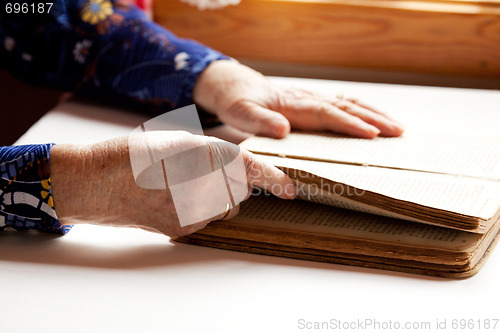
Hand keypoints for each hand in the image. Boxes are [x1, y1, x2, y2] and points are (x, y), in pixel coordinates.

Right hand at [49, 132, 296, 237]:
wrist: (96, 182)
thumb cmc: (130, 155)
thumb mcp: (175, 140)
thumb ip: (210, 152)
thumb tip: (237, 169)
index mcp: (197, 153)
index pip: (246, 166)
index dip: (273, 178)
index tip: (290, 188)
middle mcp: (197, 183)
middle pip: (239, 190)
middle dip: (235, 182)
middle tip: (207, 174)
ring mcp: (189, 209)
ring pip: (225, 208)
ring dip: (220, 198)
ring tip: (187, 186)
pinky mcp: (181, 228)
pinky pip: (206, 220)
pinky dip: (201, 210)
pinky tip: (175, 200)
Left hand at [193, 60, 403, 138]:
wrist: (239, 87)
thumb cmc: (240, 102)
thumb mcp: (241, 113)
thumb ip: (259, 121)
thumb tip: (283, 130)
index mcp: (294, 104)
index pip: (327, 114)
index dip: (350, 123)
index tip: (371, 134)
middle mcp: (308, 99)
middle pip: (346, 106)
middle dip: (374, 119)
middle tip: (398, 132)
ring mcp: (313, 98)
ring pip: (349, 103)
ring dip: (375, 114)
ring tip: (398, 128)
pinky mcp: (314, 102)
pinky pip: (344, 104)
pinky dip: (364, 111)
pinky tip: (376, 119)